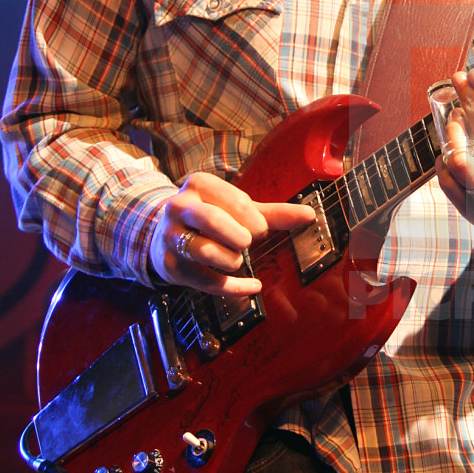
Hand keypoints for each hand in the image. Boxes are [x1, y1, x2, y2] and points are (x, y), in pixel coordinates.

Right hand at [149, 172, 314, 294]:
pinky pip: (206, 281)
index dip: (255, 221)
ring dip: (232, 260)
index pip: (236, 202)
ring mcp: (170, 237)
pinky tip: (252, 286)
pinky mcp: (170, 266)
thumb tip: (309, 215)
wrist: (164, 234)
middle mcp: (179, 207)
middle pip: (214, 222)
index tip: (259, 229)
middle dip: (240, 237)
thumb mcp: (238, 210)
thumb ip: (273, 213)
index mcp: (199, 184)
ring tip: (235, 258)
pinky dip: (235, 288)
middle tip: (247, 243)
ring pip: (207, 251)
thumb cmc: (210, 219)